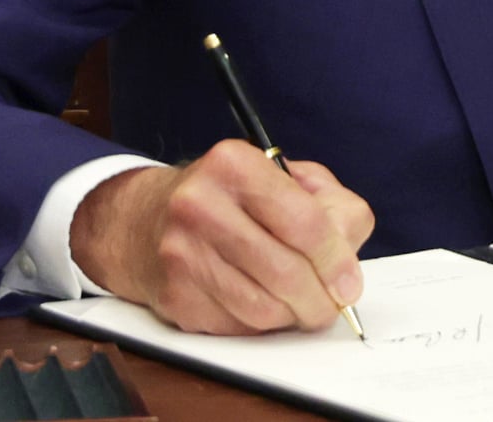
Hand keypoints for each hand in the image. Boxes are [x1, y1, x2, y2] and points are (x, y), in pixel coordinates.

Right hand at [69, 140, 373, 333]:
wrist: (143, 222)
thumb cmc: (228, 199)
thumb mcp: (283, 178)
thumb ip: (330, 205)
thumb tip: (347, 256)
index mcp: (234, 165)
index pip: (304, 222)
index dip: (336, 260)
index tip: (349, 283)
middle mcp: (201, 205)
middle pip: (286, 272)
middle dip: (320, 298)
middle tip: (331, 303)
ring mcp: (182, 254)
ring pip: (264, 308)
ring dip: (292, 314)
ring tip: (296, 301)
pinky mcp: (175, 297)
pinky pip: (238, 327)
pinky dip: (260, 324)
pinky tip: (258, 300)